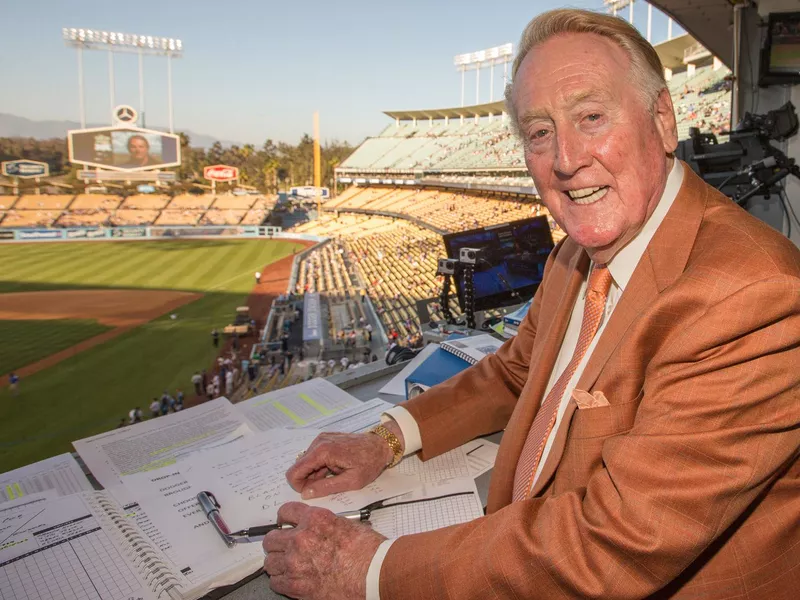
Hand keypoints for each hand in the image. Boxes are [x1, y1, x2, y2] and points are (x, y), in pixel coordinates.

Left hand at [263, 502, 386, 598]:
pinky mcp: (295, 585)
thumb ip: (326, 524)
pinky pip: (275, 582)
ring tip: (287, 565)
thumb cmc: (367, 551)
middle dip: (277, 542)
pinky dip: (281, 581)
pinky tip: (291, 579)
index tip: (283, 523)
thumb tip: (319, 529)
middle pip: (271, 539)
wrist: (373, 574)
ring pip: (270, 561)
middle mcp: (300, 538)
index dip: (283, 518)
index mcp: (314, 519)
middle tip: (283, 546)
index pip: (285, 512)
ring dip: (277, 562)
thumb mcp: (347, 524)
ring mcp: (295, 562)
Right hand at [286, 421, 404, 498]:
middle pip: (299, 466)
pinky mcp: (326, 439)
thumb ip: (326, 488)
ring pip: (306, 462)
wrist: (381, 445)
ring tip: (335, 477)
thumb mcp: (350, 481)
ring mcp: (322, 439)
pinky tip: (334, 469)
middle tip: (327, 487)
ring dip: (315, 473)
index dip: (298, 486)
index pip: (295, 471)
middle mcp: (319, 442)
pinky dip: (320, 466)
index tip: (311, 492)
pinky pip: (314, 455)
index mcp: (323, 451)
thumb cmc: (370, 462)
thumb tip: (306, 493)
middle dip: (308, 480)